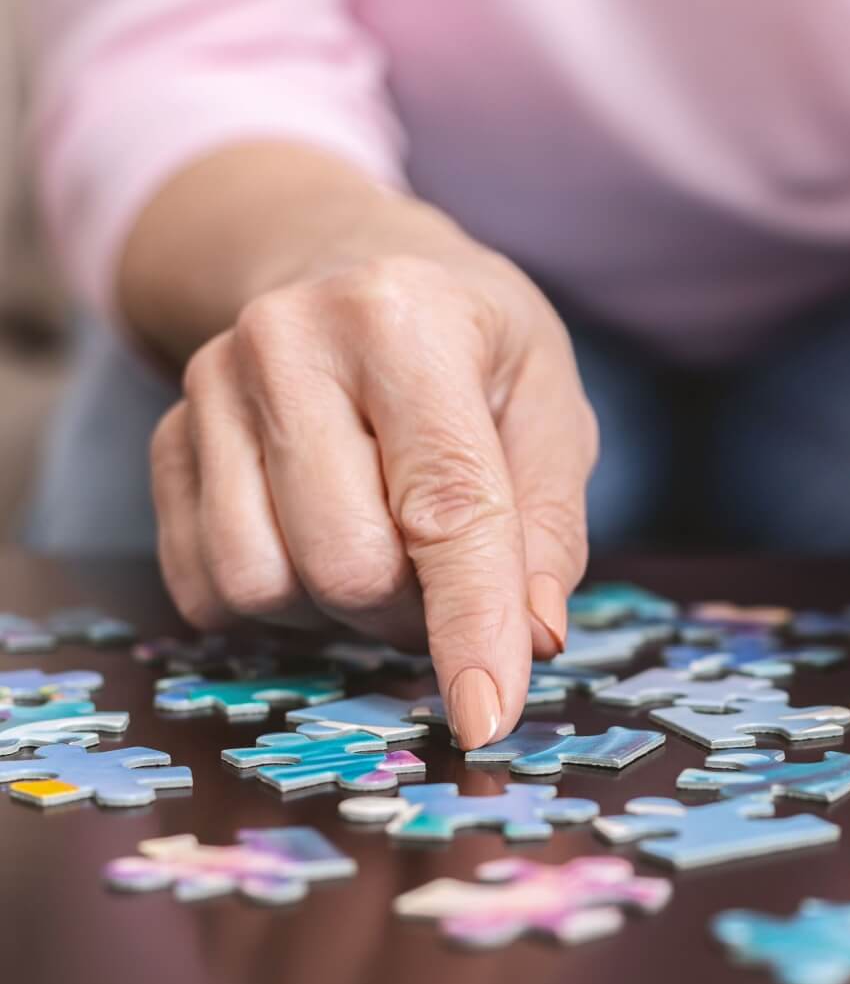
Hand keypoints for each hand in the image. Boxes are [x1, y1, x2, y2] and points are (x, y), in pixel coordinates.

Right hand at [150, 243, 595, 747]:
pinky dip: (279, 605)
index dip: (472, 624)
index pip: (444, 506)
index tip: (487, 719)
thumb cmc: (472, 345)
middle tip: (449, 575)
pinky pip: (207, 589)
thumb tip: (534, 638)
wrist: (349, 264)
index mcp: (405, 320)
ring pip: (266, 586)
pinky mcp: (166, 441)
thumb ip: (550, 522)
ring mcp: (210, 391)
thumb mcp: (548, 402)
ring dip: (343, 611)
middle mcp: (287, 343)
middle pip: (347, 564)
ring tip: (387, 548)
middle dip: (414, 610)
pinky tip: (320, 543)